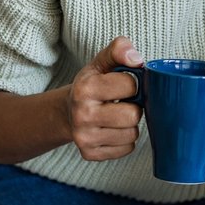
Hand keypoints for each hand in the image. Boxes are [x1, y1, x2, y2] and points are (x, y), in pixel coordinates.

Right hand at [66, 37, 143, 160]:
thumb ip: (119, 49)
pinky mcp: (90, 154)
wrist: (67, 112)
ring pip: (132, 134)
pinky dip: (125, 140)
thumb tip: (137, 59)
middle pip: (133, 115)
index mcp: (85, 88)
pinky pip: (127, 149)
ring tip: (117, 116)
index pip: (131, 85)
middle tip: (123, 103)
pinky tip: (112, 129)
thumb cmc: (92, 85)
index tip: (124, 84)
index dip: (133, 83)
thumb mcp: (101, 62)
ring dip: (130, 125)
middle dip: (134, 107)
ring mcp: (85, 137)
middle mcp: (82, 115)